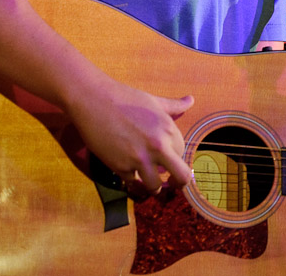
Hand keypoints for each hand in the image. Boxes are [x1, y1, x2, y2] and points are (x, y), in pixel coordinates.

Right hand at [67, 77, 193, 193]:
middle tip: (171, 183)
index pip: (182, 153)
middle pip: (181, 177)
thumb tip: (191, 100)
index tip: (168, 158)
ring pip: (156, 187)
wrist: (95, 100)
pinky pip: (133, 184)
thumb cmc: (125, 97)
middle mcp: (158, 146)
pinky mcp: (121, 167)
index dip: (174, 156)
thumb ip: (174, 106)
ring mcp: (140, 159)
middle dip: (178, 183)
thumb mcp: (153, 101)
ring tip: (148, 180)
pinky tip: (130, 174)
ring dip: (153, 185)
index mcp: (168, 129)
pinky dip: (132, 182)